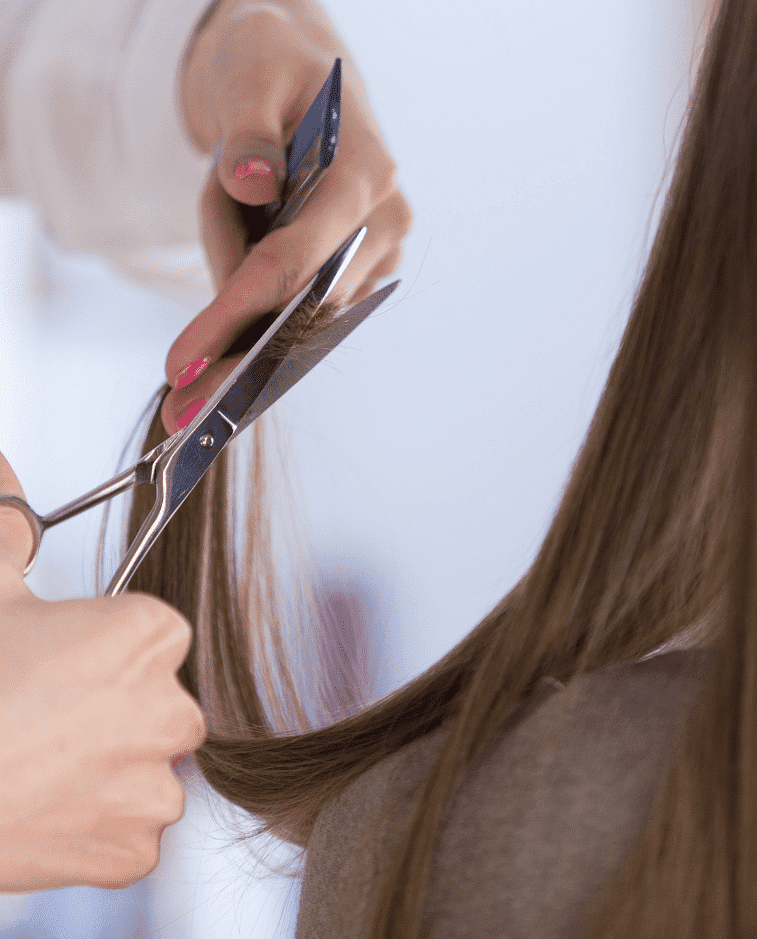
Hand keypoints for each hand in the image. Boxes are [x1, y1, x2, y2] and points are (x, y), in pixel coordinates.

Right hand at [0, 451, 206, 891]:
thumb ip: (8, 529)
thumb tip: (4, 473)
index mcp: (149, 635)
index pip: (157, 635)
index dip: (107, 649)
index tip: (69, 661)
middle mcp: (171, 708)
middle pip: (161, 701)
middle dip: (115, 709)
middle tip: (45, 715)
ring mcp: (155, 785)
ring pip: (147, 769)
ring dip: (107, 769)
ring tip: (37, 761)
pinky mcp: (133, 851)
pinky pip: (130, 832)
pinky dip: (95, 826)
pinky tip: (43, 809)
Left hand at [162, 0, 412, 433]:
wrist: (299, 70)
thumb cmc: (271, 69)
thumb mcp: (251, 73)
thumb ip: (248, 129)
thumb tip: (254, 183)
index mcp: (364, 172)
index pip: (296, 258)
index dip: (237, 312)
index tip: (183, 363)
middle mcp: (385, 221)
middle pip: (306, 306)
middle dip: (242, 360)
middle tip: (183, 412)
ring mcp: (376, 251)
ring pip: (306, 316)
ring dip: (249, 350)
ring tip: (191, 399)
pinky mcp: (358, 270)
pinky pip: (310, 311)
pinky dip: (267, 335)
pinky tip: (225, 367)